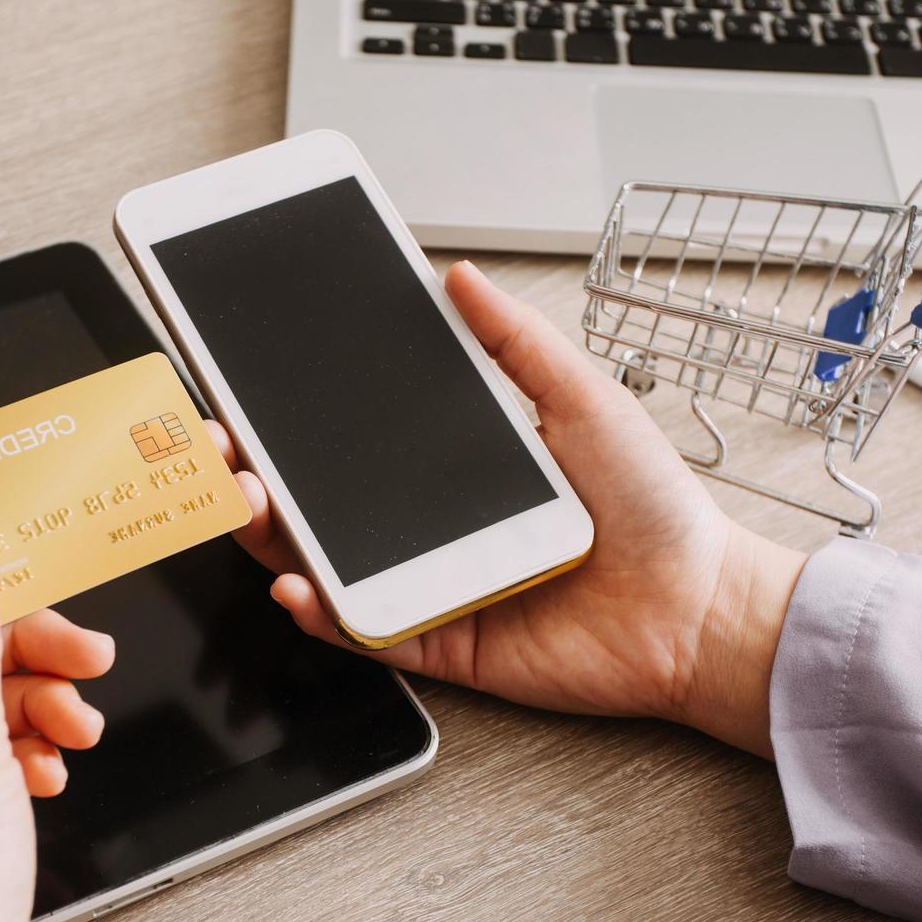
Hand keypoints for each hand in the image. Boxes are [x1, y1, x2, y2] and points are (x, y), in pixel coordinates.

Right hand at [228, 261, 804, 754]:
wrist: (702, 607)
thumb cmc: (656, 511)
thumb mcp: (584, 399)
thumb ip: (516, 342)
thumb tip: (458, 276)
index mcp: (452, 467)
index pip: (349, 435)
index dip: (289, 414)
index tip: (244, 382)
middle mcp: (427, 526)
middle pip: (313, 498)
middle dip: (251, 470)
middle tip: (219, 442)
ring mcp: (426, 585)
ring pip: (320, 562)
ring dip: (270, 532)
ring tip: (247, 498)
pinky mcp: (436, 644)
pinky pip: (360, 631)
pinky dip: (320, 611)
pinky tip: (297, 582)